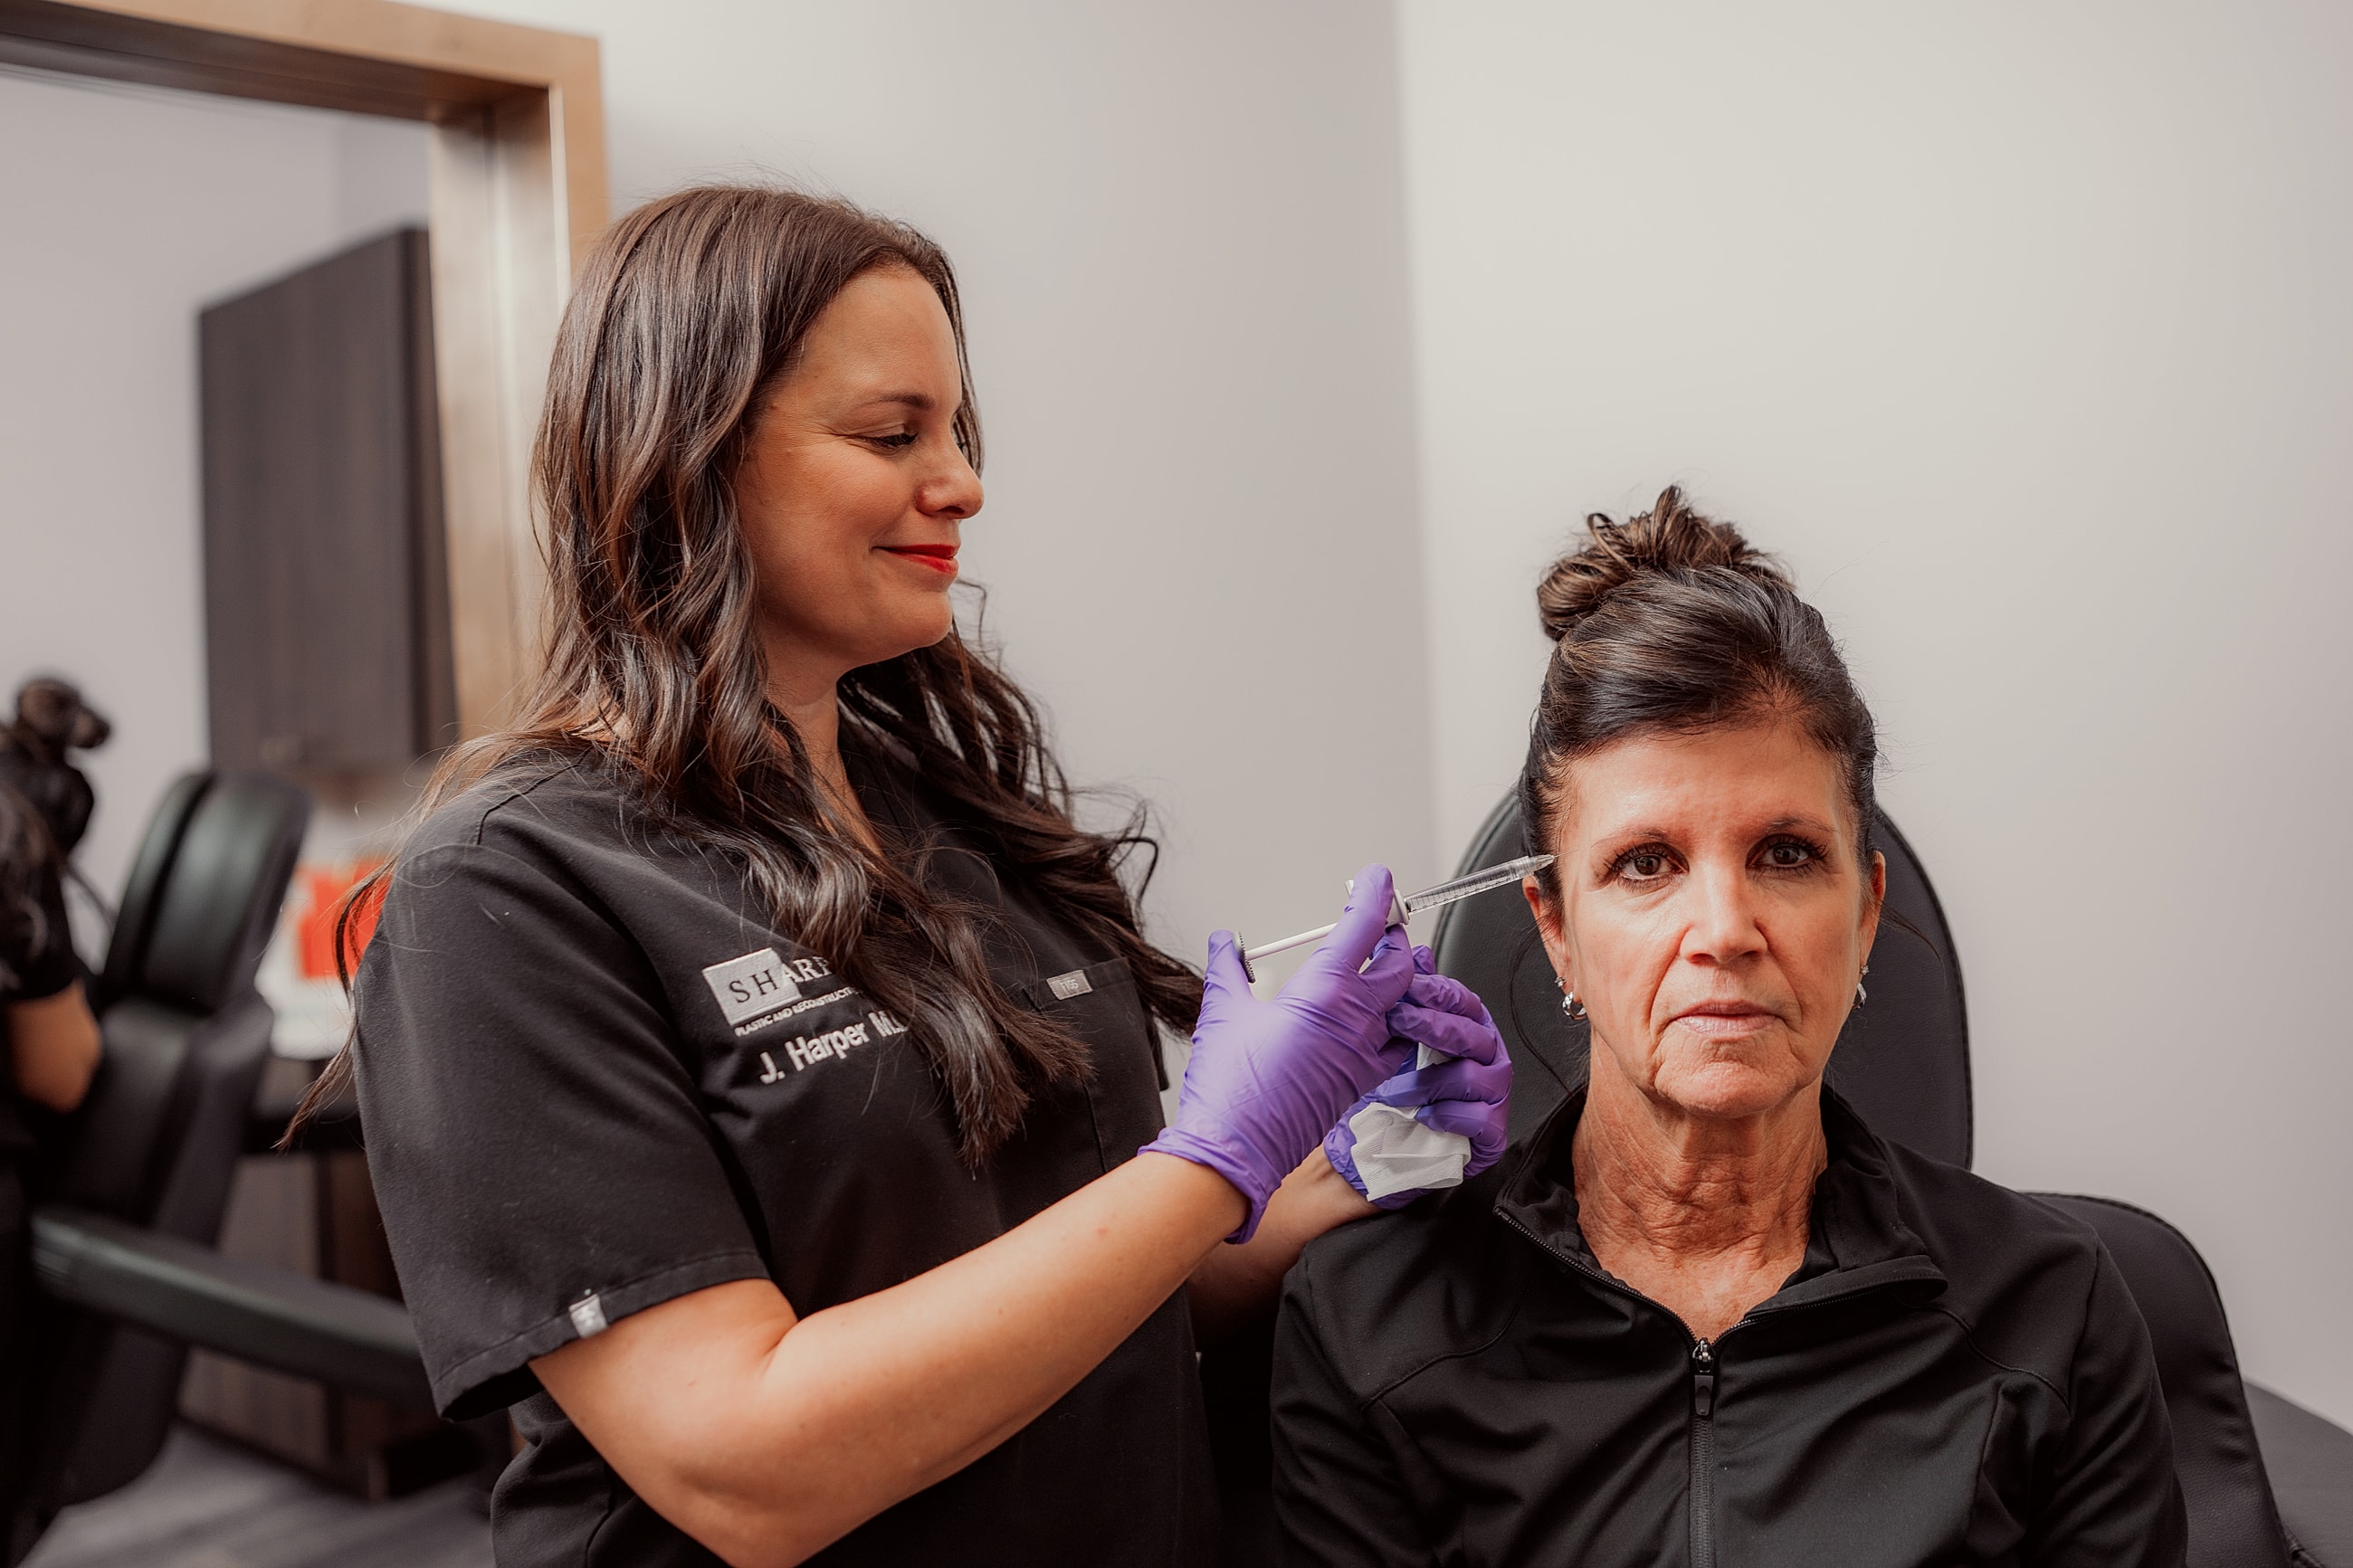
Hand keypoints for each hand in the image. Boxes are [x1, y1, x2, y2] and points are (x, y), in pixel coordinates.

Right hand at [1144, 865, 1417, 1241]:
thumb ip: (1229, 969)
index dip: (1374, 896)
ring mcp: (1363, 1054)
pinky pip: (1398, 1044)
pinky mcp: (1362, 1082)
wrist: (1233, 1151)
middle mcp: (1353, 1021)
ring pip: (1408, 1005)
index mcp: (1322, 994)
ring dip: (1405, 981)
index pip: (1363, 928)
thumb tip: (1226, 944)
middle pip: (1400, 964)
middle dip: (1396, 938)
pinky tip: (1382, 1020)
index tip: (1377, 879)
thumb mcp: (1221, 1011)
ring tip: (1389, 966)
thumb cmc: (1228, 1089)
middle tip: (1382, 923)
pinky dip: (1398, 1023)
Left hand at [1324, 948, 1510, 1207]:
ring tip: (1395, 1089)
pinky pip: (1479, 1118)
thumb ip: (1409, 991)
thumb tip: (1413, 950)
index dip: (1435, 993)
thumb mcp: (1395, 1036)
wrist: (1386, 1145)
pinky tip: (1421, 1116)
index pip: (1462, 1000)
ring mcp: (1492, 1095)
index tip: (1404, 990)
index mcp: (1466, 1027)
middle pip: (1473, 1032)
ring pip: (1475, 1075)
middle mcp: (1485, 1057)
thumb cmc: (1396, 1088)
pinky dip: (1445, 1116)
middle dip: (1431, 1026)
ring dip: (1428, 1080)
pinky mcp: (1490, 1132)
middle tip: (1395, 1023)